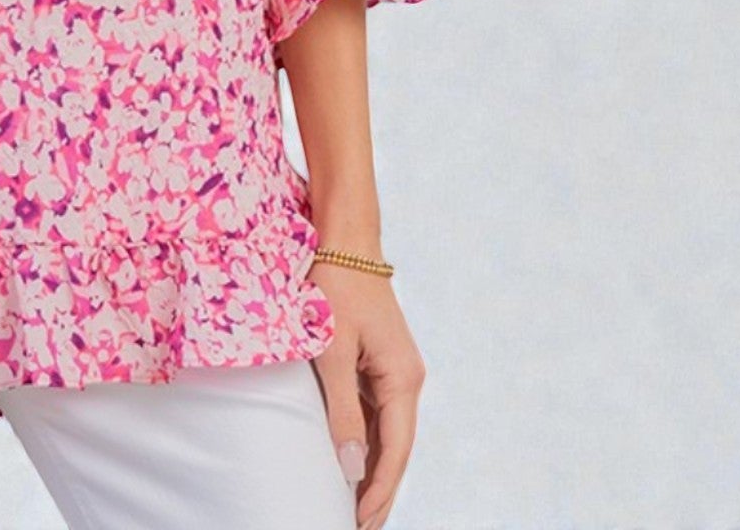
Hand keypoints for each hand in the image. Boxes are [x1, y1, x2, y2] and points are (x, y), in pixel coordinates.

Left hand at [308, 265, 427, 529]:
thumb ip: (342, 410)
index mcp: (403, 378)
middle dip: (379, 488)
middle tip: (358, 525)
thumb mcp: (332, 351)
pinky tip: (351, 458)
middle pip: (396, 446)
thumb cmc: (334, 287)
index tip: (362, 524)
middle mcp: (406, 377)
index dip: (380, 491)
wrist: (343, 238)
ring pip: (387, 431)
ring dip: (372, 466)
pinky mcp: (379, 359)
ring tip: (353, 504)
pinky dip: (366, 437)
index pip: (396, 451)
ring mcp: (395, 368)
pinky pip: (376, 409)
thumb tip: (353, 466)